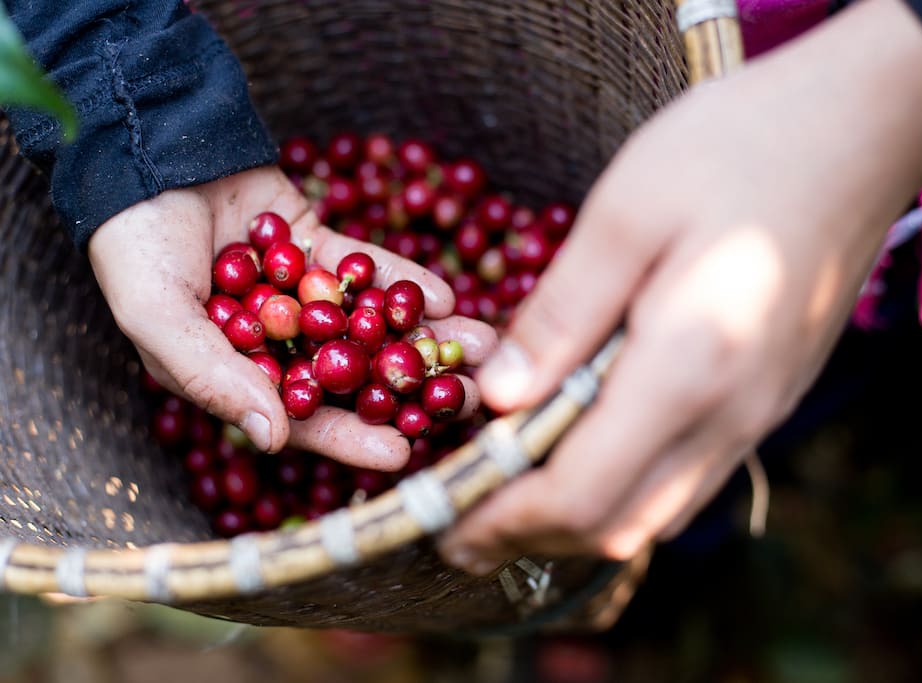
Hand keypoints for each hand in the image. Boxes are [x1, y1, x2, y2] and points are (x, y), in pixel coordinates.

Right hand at [88, 166, 497, 469]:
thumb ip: (214, 377)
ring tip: (482, 348)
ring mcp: (302, 295)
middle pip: (353, 376)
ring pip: (371, 325)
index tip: (404, 449)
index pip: (305, 416)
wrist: (144, 152)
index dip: (351, 436)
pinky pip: (367, 272)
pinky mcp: (320, 249)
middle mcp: (278, 342)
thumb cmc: (135, 246)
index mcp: (239, 373)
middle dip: (411, 389)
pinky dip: (403, 284)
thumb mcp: (158, 317)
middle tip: (470, 402)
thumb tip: (274, 438)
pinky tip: (447, 298)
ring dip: (425, 337)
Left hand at [440, 0, 921, 572]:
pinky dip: (621, 489)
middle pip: (619, 526)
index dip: (504, 520)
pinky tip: (582, 451)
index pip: (583, 493)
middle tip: (461, 521)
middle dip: (530, 536)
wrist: (864, 129)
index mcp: (690, 368)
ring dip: (575, 519)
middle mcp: (732, 415)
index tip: (444, 523)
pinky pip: (686, 477)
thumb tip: (498, 398)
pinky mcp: (769, 397)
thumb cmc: (740, 148)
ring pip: (656, 513)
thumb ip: (560, 316)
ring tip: (508, 494)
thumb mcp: (626, 213)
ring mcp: (760, 414)